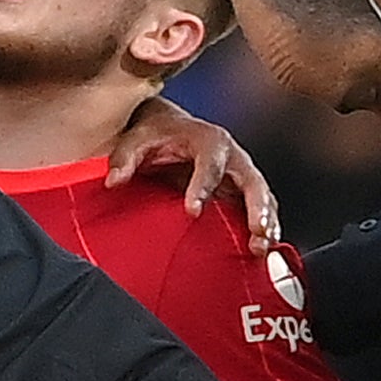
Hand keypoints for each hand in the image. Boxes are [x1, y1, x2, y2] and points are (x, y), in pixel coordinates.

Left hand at [107, 97, 279, 253]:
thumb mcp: (136, 140)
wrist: (168, 129)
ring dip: (267, 222)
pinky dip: (266, 228)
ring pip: (263, 197)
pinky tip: (260, 251)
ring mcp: (240, 174)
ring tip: (261, 248)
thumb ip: (125, 158)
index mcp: (207, 139)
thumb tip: (113, 180)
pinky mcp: (242, 191)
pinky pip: (262, 208)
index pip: (210, 163)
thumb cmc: (156, 135)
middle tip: (256, 231)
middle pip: (252, 180)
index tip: (192, 210)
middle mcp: (231, 156)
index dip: (203, 186)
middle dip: (256, 206)